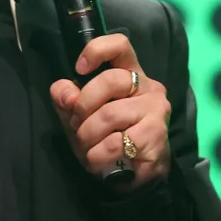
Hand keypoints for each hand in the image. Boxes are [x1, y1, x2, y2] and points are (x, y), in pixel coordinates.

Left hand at [49, 34, 171, 190]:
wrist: (133, 175)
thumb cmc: (106, 136)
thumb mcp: (79, 115)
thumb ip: (67, 99)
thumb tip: (64, 93)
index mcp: (130, 73)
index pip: (120, 45)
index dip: (96, 51)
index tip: (79, 69)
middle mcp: (148, 87)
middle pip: (111, 80)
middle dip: (83, 105)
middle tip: (76, 124)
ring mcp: (156, 111)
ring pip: (110, 114)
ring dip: (87, 135)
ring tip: (86, 146)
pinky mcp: (156, 136)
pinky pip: (115, 142)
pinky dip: (97, 155)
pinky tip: (97, 159)